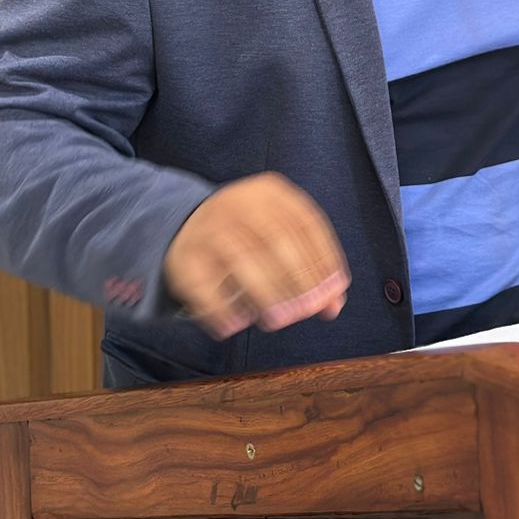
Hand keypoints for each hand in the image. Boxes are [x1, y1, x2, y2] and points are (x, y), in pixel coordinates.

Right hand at [163, 173, 350, 338]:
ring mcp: (208, 227)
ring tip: (279, 321)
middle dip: (297, 278)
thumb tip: (333, 305)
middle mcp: (239, 202)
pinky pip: (204, 284)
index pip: (306, 223)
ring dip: (265, 293)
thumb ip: (311, 267)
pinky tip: (236, 326)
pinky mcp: (184, 256)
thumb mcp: (282, 236)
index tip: (334, 291)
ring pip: (242, 258)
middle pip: (275, 238)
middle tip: (308, 311)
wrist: (188, 223)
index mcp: (270, 192)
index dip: (324, 258)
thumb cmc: (250, 234)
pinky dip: (221, 307)